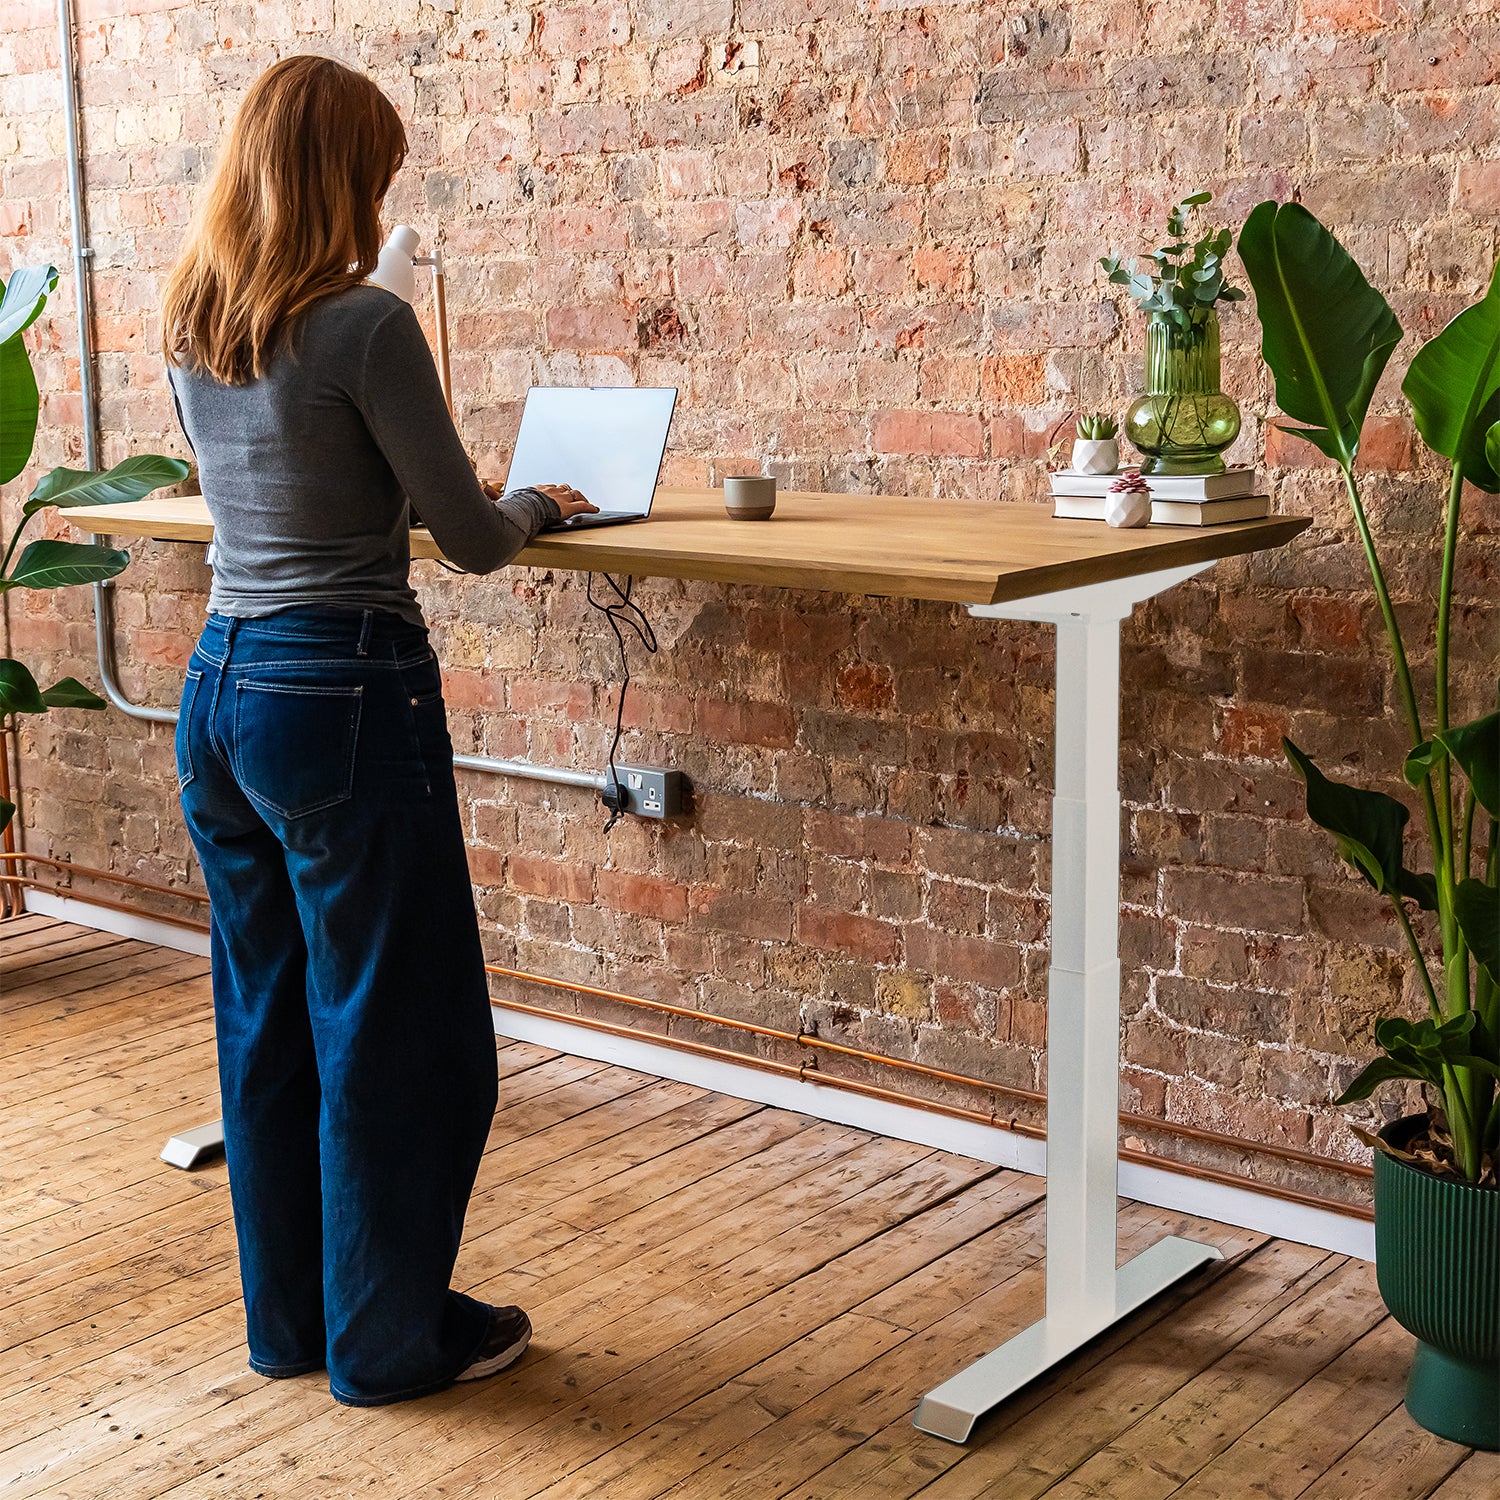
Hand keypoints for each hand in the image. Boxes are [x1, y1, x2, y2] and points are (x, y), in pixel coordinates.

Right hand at [482, 480, 597, 519]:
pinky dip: (590, 507)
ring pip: (574, 494)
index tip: (551, 496)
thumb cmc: (511, 509)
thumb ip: (491, 497)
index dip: (550, 492)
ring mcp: (559, 497)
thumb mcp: (500, 503)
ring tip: (584, 503)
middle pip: (562, 488)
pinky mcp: (568, 507)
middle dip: (566, 493)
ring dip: (579, 498)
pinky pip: (583, 506)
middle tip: (570, 498)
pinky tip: (596, 509)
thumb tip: (480, 490)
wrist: (522, 510)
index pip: (545, 488)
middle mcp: (548, 490)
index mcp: (534, 490)